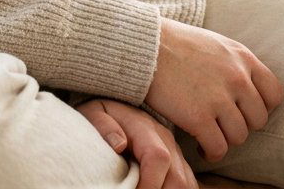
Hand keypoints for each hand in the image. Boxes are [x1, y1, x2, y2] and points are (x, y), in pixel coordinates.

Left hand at [75, 97, 197, 188]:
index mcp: (145, 127)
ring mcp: (176, 151)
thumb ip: (104, 126)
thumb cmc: (102, 114)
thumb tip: (120, 144)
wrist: (115, 103)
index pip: (158, 158)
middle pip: (178, 178)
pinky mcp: (179, 162)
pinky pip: (188, 183)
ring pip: (187, 184)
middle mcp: (166, 139)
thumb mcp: (95, 113)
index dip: (149, 184)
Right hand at [145, 18, 283, 161]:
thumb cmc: (176, 44)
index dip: (261, 105)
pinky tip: (199, 144)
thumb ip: (236, 64)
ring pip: (239, 137)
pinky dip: (209, 151)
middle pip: (258, 120)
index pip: (275, 93)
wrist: (144, 45)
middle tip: (222, 122)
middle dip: (241, 124)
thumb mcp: (215, 44)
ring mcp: (219, 98)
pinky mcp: (199, 117)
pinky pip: (218, 148)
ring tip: (209, 132)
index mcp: (242, 57)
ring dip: (224, 138)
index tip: (243, 109)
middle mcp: (236, 77)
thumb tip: (250, 88)